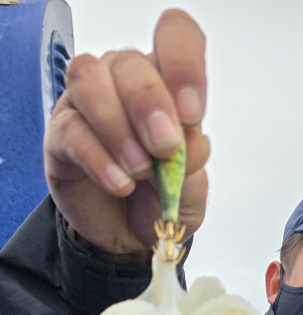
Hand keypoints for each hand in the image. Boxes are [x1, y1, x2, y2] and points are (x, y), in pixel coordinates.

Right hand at [44, 9, 208, 255]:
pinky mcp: (60, 135)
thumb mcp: (190, 189)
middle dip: (150, 105)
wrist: (128, 239)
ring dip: (118, 126)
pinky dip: (98, 159)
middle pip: (130, 62)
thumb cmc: (159, 200)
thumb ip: (192, 161)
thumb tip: (188, 138)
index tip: (192, 113)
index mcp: (164, 80)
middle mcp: (122, 81)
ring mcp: (86, 104)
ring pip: (90, 81)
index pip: (174, 36)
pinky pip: (72, 131)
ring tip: (139, 170)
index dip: (184, 64)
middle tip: (164, 148)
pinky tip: (119, 184)